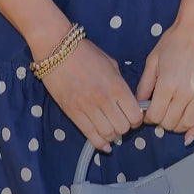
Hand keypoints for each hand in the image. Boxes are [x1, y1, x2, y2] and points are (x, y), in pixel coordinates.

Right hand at [34, 33, 142, 153]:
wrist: (56, 48)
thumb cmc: (85, 52)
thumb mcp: (111, 64)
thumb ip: (120, 83)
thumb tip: (126, 101)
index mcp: (117, 85)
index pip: (135, 115)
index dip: (137, 119)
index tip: (134, 116)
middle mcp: (104, 99)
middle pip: (123, 128)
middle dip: (125, 128)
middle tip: (122, 122)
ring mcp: (87, 107)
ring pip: (108, 134)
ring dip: (112, 135)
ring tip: (111, 129)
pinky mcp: (72, 113)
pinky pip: (90, 135)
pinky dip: (100, 143)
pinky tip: (104, 144)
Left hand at [135, 1, 193, 144]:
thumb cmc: (175, 39)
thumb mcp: (153, 59)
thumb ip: (145, 84)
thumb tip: (140, 103)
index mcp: (168, 83)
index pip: (155, 115)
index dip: (148, 117)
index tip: (147, 112)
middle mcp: (185, 92)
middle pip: (170, 122)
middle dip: (161, 122)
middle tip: (159, 113)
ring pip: (187, 124)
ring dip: (176, 126)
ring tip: (171, 119)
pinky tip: (189, 137)